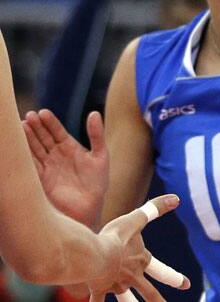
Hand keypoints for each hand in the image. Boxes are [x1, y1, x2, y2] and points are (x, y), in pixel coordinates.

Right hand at [23, 109, 107, 226]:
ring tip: (21, 125)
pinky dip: (24, 156)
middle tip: (29, 116)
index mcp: (68, 147)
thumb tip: (94, 113)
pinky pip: (30, 165)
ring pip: (34, 149)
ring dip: (27, 138)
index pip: (56, 131)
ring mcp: (46, 166)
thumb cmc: (97, 182)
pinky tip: (19, 147)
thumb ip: (96, 135)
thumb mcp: (100, 155)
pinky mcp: (39, 180)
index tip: (43, 112)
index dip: (49, 122)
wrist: (89, 207)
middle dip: (35, 127)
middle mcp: (55, 155)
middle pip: (42, 137)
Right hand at [88, 194, 191, 301]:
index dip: (174, 278)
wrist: (94, 257)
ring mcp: (115, 285)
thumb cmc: (115, 238)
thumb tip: (176, 198)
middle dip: (157, 301)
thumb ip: (155, 208)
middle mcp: (131, 276)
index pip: (161, 270)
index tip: (187, 285)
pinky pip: (97, 301)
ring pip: (125, 300)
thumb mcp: (135, 219)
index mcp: (141, 261)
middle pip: (148, 293)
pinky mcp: (98, 289)